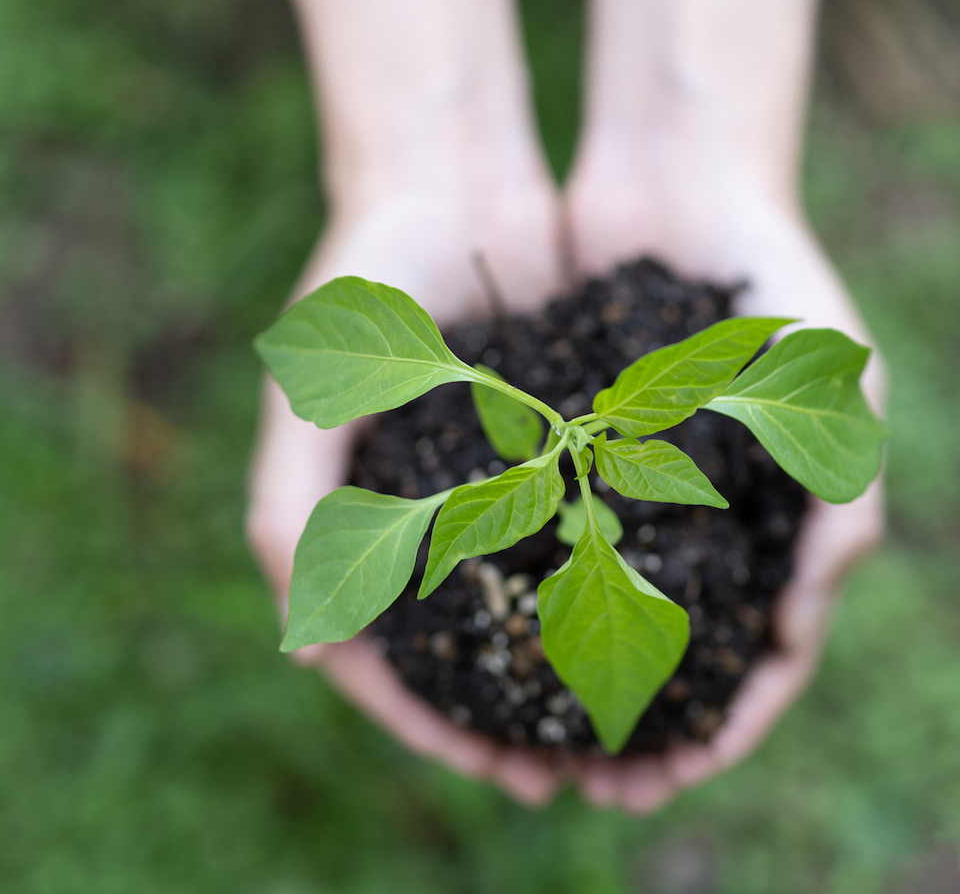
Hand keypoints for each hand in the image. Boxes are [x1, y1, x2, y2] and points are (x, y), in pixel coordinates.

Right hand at [246, 180, 571, 806]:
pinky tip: (666, 621)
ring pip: (540, 606)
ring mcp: (499, 484)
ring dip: (578, 671)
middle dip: (522, 722)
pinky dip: (619, 582)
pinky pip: (592, 531)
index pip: (390, 665)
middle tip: (580, 780)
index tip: (498, 771)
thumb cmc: (358, 287)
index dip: (438, 727)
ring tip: (630, 724)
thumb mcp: (309, 403)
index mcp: (359, 529)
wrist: (443, 178)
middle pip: (475, 652)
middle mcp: (432, 519)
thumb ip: (294, 516)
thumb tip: (313, 654)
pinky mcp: (562, 444)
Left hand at [561, 158, 888, 813]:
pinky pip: (543, 543)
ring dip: (578, 687)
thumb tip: (803, 626)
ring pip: (604, 616)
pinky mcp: (567, 452)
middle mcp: (703, 519)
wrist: (684, 178)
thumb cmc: (779, 279)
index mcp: (778, 523)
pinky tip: (491, 640)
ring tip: (538, 747)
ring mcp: (634, 489)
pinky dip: (526, 598)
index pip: (764, 655)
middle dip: (645, 729)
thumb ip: (842, 503)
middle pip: (679, 655)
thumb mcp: (837, 390)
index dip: (730, 723)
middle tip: (599, 791)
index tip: (684, 775)